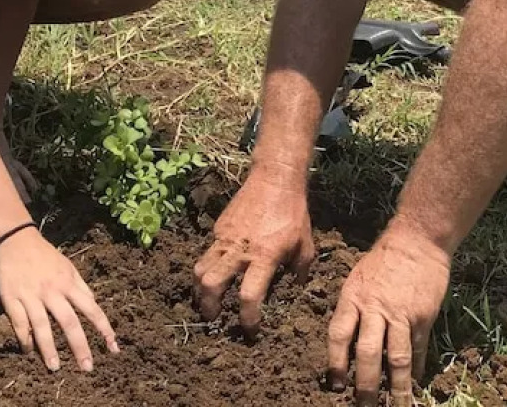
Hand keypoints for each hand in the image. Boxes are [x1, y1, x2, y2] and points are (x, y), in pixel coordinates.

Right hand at [0, 227, 117, 371]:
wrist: (16, 241)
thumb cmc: (45, 256)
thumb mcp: (68, 267)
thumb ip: (81, 287)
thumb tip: (93, 305)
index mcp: (68, 283)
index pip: (91, 309)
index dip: (103, 328)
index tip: (113, 346)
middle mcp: (52, 291)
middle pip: (69, 322)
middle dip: (79, 346)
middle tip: (87, 367)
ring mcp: (31, 296)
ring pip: (42, 326)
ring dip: (49, 348)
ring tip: (55, 367)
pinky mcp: (12, 299)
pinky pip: (19, 322)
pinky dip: (24, 338)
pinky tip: (29, 351)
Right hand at [193, 168, 314, 334]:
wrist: (275, 179)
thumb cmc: (294, 214)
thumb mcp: (305, 246)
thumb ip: (298, 272)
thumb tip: (293, 291)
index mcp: (264, 257)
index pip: (248, 295)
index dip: (247, 318)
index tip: (250, 328)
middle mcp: (240, 249)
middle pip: (211, 284)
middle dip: (209, 306)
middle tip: (215, 318)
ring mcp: (225, 238)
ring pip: (201, 269)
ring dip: (200, 289)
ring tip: (207, 300)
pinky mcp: (218, 228)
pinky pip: (206, 253)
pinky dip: (207, 267)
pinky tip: (216, 273)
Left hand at [327, 219, 451, 406]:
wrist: (417, 241)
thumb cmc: (383, 260)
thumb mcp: (357, 279)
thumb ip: (351, 308)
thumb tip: (345, 340)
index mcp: (353, 298)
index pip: (339, 335)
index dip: (336, 362)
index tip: (335, 385)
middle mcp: (375, 309)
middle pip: (368, 353)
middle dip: (365, 384)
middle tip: (363, 405)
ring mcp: (401, 315)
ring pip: (397, 358)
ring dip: (396, 387)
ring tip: (396, 406)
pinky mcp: (423, 318)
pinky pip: (418, 349)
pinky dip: (417, 369)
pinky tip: (415, 383)